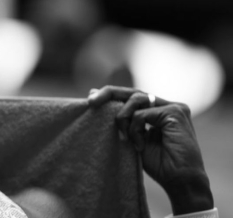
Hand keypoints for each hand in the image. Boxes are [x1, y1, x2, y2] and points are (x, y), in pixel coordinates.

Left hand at [88, 86, 213, 214]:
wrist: (180, 181)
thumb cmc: (159, 164)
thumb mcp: (133, 138)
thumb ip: (121, 120)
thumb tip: (93, 96)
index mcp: (156, 110)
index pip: (131, 96)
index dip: (111, 95)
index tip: (91, 99)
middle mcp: (165, 104)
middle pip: (133, 91)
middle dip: (109, 94)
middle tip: (91, 102)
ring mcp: (172, 107)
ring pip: (136, 99)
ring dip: (124, 118)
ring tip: (126, 137)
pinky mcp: (175, 112)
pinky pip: (142, 114)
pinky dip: (136, 129)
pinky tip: (139, 145)